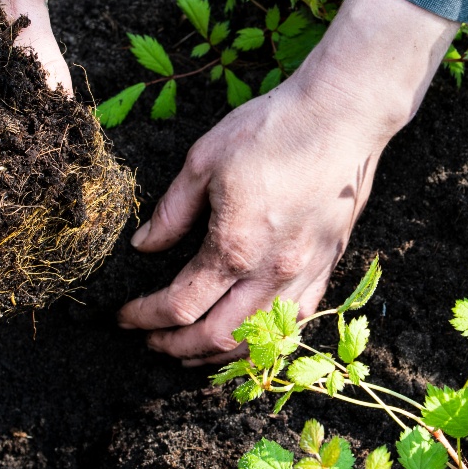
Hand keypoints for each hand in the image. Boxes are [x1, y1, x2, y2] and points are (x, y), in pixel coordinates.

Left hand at [117, 0, 458, 363]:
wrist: (343, 115)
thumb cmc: (273, 130)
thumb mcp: (204, 161)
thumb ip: (172, 211)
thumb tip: (144, 245)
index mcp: (234, 247)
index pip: (179, 305)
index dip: (145, 318)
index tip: (124, 317)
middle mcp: (271, 272)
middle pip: (217, 336)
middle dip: (176, 347)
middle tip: (151, 341)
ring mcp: (305, 273)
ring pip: (260, 339)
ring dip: (220, 353)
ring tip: (193, 349)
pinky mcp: (328, 264)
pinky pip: (297, 320)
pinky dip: (267, 338)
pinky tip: (250, 332)